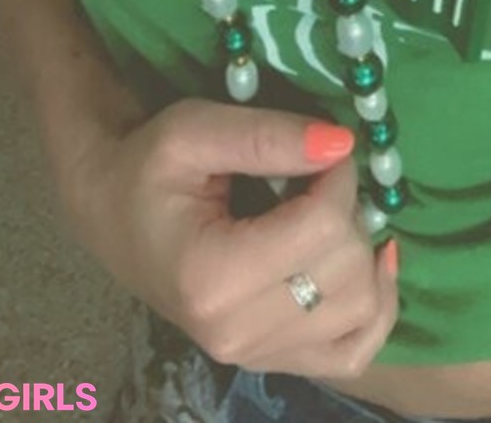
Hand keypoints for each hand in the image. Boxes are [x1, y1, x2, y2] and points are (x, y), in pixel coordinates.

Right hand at [65, 98, 400, 378]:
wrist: (112, 216)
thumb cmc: (146, 169)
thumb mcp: (192, 130)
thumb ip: (266, 135)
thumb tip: (343, 143)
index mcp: (211, 278)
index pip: (322, 227)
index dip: (338, 175)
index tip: (320, 146)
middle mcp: (236, 335)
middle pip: (347, 270)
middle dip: (351, 208)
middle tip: (320, 176)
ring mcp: (257, 357)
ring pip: (362, 311)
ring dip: (365, 251)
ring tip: (331, 213)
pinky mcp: (274, 361)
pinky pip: (356, 351)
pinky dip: (377, 306)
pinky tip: (372, 261)